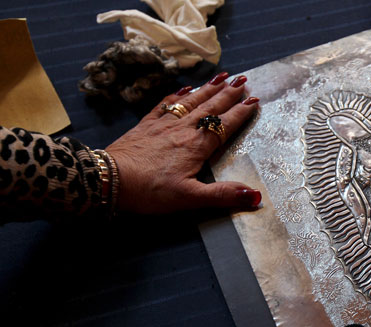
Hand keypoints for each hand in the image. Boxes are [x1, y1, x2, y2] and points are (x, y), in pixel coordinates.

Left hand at [106, 73, 260, 213]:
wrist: (108, 179)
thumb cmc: (150, 190)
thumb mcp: (189, 198)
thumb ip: (222, 195)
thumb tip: (255, 196)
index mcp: (197, 146)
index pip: (224, 125)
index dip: (240, 113)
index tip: (254, 100)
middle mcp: (183, 129)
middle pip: (210, 107)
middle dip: (228, 93)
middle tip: (242, 80)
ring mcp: (162, 124)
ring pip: (191, 101)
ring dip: (208, 89)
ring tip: (221, 77)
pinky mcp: (145, 125)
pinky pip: (165, 104)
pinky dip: (178, 94)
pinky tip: (183, 89)